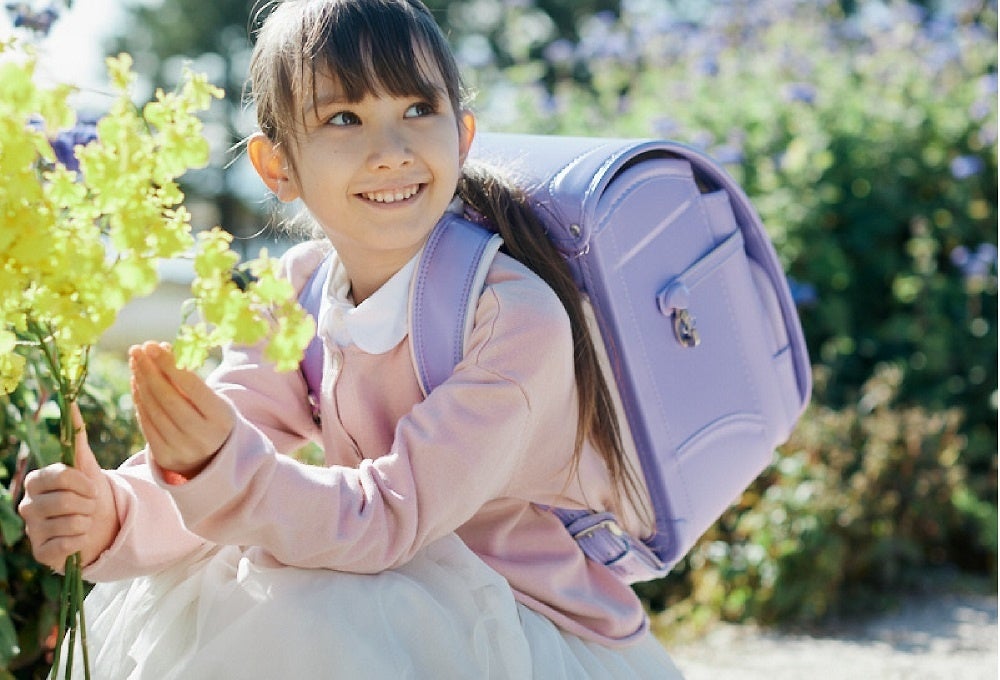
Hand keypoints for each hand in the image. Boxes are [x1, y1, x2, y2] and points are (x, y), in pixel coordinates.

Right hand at [18, 404, 118, 570]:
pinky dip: (80, 541)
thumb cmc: (90, 492)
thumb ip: (76, 435)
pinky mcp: (41, 553)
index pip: (58, 475)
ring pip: (68, 523)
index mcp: (36, 481)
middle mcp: (27, 505)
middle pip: (65, 501)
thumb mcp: (86, 463)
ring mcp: (32, 530)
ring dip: (86, 522)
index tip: (92, 486)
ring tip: (85, 521)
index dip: (82, 482)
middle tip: (89, 506)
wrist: (101, 524)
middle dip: (87, 503)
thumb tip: (71, 402)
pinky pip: (65, 545)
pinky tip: (79, 538)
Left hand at [129, 341, 233, 476]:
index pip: (192, 387)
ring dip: (141, 382)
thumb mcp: (211, 397)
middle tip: (137, 349)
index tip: (153, 346)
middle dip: (150, 371)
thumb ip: (188, 376)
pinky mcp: (165, 457)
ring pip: (155, 411)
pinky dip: (139, 400)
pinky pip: (147, 424)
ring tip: (136, 361)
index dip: (169, 365)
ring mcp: (183, 449)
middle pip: (169, 399)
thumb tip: (161, 349)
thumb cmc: (210, 416)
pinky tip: (136, 381)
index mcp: (220, 418)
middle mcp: (203, 436)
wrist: (213, 455)